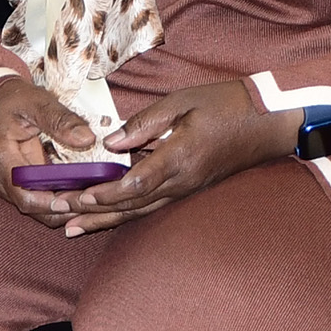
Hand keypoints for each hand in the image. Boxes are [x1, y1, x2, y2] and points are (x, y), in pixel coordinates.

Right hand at [0, 72, 105, 231]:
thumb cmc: (4, 100)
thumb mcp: (35, 101)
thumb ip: (61, 120)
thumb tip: (87, 139)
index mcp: (1, 158)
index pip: (26, 196)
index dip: (54, 204)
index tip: (80, 199)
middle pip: (34, 208)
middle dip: (65, 209)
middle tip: (96, 201)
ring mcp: (5, 183)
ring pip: (36, 208)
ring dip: (63, 207)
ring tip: (92, 198)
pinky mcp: (13, 183)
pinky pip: (36, 199)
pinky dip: (57, 199)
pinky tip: (78, 192)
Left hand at [51, 79, 330, 237]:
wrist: (270, 123)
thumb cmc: (228, 104)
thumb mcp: (183, 101)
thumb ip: (145, 123)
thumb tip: (110, 142)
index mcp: (180, 157)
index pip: (137, 182)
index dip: (107, 193)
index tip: (80, 196)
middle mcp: (182, 181)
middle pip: (132, 204)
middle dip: (94, 213)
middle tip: (60, 220)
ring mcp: (187, 188)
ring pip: (140, 210)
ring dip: (105, 220)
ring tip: (72, 229)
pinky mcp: (189, 189)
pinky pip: (152, 205)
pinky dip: (125, 212)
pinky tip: (105, 216)